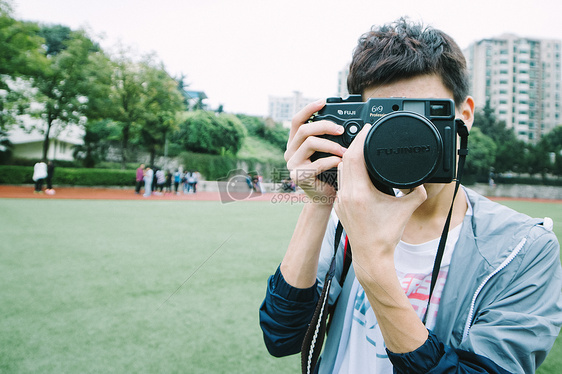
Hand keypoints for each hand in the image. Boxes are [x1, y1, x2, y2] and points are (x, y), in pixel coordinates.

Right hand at [284, 99, 346, 204]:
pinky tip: (340, 163)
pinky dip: (331, 161)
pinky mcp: (298, 176)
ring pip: (309, 143)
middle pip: (304, 129)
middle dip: (324, 125)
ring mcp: (292, 164)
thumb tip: (343, 125)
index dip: (309, 109)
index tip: (323, 102)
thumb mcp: (328, 152)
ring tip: (344, 150)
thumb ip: (329, 139)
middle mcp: (290, 151)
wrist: (324, 197)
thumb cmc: (329, 173)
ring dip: (330, 144)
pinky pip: (316, 163)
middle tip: (341, 129)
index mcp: (296, 143)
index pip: (297, 120)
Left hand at [334, 124, 426, 268]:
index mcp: (359, 192)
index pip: (354, 157)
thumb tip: (424, 182)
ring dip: (349, 158)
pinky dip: (348, 172)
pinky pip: (341, 182)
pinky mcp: (340, 207)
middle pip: (345, 160)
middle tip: (366, 134)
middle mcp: (346, 194)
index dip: (360, 139)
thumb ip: (417, 193)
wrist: (371, 257)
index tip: (368, 128)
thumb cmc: (386, 236)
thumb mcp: (406, 210)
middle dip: (355, 144)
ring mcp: (341, 201)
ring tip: (361, 149)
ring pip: (341, 171)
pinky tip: (356, 170)